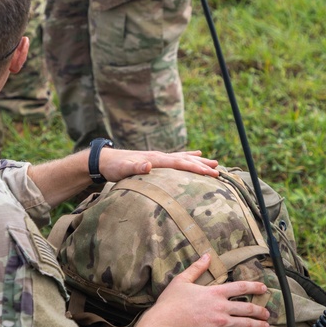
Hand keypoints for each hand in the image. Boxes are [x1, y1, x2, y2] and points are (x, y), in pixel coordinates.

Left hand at [98, 148, 218, 181]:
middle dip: (203, 166)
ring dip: (200, 160)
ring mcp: (160, 156)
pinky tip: (197, 153)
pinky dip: (189, 155)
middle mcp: (161, 156)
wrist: (106, 159)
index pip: (181, 164)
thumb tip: (148, 165)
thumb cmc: (115, 167)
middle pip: (187, 160)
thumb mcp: (122, 169)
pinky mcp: (157, 159)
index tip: (211, 173)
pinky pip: (178, 157)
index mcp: (156, 159)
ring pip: (185, 157)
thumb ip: (135, 167)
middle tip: (219, 171)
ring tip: (215, 162)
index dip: (197, 168)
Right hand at [121, 254, 269, 326]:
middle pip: (247, 307)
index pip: (240, 286)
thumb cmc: (170, 303)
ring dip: (258, 324)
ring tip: (266, 326)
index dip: (255, 286)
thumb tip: (207, 255)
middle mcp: (221, 307)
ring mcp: (220, 323)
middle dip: (260, 310)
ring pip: (245, 323)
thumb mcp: (182, 280)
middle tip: (267, 313)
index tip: (264, 288)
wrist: (164, 325)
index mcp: (215, 292)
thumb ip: (197, 268)